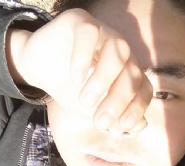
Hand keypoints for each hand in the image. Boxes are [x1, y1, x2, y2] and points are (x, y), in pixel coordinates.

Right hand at [6, 9, 151, 131]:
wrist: (39, 71)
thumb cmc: (71, 91)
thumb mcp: (92, 112)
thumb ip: (116, 121)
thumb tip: (140, 126)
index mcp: (128, 73)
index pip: (144, 89)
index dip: (138, 107)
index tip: (124, 125)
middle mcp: (121, 53)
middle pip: (133, 73)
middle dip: (119, 100)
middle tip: (100, 121)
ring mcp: (103, 34)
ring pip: (118, 50)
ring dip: (104, 80)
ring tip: (85, 101)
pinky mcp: (80, 21)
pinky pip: (89, 32)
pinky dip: (84, 56)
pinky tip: (75, 77)